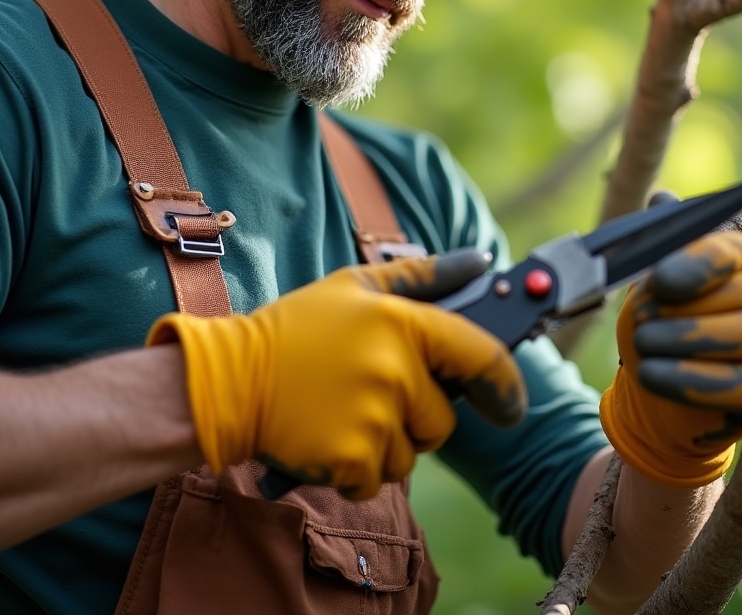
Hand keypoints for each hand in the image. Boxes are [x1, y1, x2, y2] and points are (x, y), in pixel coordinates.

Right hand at [147, 251, 525, 499]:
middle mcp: (396, 370)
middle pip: (442, 421)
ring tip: (339, 413)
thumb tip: (480, 262)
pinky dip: (354, 469)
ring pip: (409, 456)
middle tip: (368, 396)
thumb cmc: (297, 330)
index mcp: (402, 323)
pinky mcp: (353, 458)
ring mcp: (375, 417)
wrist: (230, 380)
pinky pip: (376, 480)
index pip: (480, 357)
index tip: (510, 405)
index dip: (505, 385)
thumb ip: (424, 274)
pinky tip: (325, 436)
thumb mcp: (356, 285)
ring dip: (383, 446)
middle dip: (415, 419)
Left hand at [599, 231, 741, 487]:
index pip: (735, 250)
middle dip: (685, 306)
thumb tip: (663, 200)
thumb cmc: (652, 323)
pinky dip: (692, 380)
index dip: (698, 263)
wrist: (651, 384)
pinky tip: (651, 376)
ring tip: (642, 345)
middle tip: (639, 321)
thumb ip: (655, 244)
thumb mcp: (644, 283)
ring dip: (686, 339)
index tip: (658, 279)